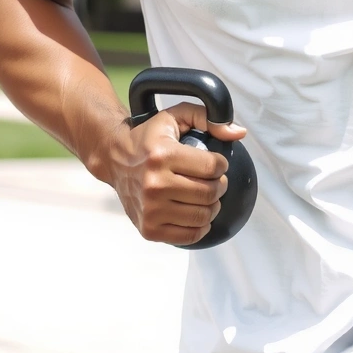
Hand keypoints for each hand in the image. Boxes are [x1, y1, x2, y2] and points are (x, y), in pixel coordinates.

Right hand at [101, 103, 246, 245]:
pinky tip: (197, 214)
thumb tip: (238, 133)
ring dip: (213, 207)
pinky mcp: (148, 229)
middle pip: (209, 193)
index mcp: (162, 155)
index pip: (213, 167)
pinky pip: (189, 236)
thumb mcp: (174, 117)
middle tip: (215, 182)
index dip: (221, 165)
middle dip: (220, 186)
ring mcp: (150, 210)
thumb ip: (208, 117)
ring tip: (207, 197)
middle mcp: (155, 184)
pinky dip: (201, 227)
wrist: (114, 160)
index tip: (216, 164)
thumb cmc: (148, 138)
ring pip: (202, 216)